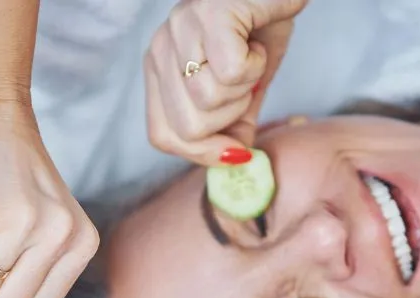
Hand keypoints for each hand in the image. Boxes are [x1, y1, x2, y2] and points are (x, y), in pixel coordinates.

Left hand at [145, 0, 307, 162]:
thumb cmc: (260, 27)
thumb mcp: (243, 86)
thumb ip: (232, 125)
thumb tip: (235, 161)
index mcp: (159, 69)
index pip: (162, 136)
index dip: (201, 154)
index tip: (235, 151)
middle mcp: (160, 49)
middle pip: (188, 130)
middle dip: (229, 120)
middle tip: (246, 85)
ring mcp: (179, 29)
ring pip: (209, 102)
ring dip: (245, 87)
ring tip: (251, 57)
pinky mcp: (207, 14)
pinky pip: (231, 72)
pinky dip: (256, 64)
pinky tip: (257, 43)